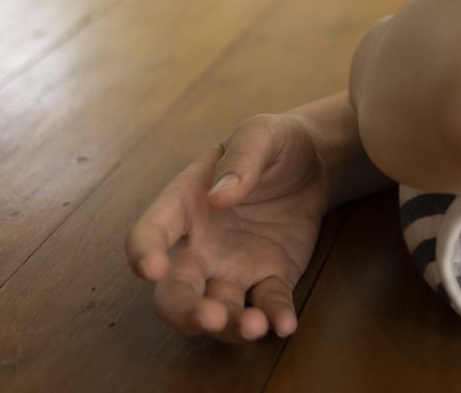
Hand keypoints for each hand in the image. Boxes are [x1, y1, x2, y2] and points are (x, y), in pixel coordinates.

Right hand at [125, 109, 338, 342]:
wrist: (316, 160)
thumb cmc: (273, 143)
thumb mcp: (260, 133)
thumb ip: (241, 158)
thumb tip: (220, 195)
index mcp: (185, 204)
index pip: (151, 233)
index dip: (144, 252)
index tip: (150, 268)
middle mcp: (201, 246)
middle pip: (176, 291)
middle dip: (186, 311)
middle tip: (208, 316)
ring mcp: (234, 267)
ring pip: (219, 309)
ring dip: (230, 325)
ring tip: (255, 326)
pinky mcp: (271, 278)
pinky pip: (268, 304)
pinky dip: (275, 318)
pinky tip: (285, 325)